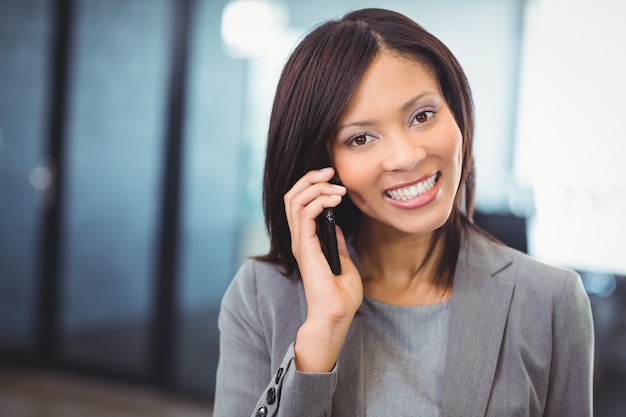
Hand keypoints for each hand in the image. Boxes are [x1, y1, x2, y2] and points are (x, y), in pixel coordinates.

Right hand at [284, 167, 362, 371]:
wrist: (336, 315)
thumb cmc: (341, 296)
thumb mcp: (343, 261)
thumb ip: (336, 242)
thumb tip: (336, 225)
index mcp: (306, 241)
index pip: (299, 203)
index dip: (312, 185)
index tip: (333, 177)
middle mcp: (299, 239)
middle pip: (292, 196)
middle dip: (310, 178)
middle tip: (330, 171)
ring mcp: (300, 243)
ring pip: (295, 200)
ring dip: (316, 187)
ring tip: (336, 187)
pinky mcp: (305, 247)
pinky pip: (305, 213)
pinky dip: (319, 200)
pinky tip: (335, 201)